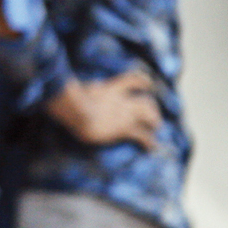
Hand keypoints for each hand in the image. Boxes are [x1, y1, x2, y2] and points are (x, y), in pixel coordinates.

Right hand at [45, 71, 161, 150]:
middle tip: (153, 115)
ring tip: (156, 127)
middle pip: (146, 101)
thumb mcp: (78, 90)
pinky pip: (142, 136)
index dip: (143, 81)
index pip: (133, 79)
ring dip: (154, 122)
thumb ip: (83, 89)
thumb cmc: (71, 100)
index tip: (149, 84)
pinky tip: (152, 148)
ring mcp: (125, 114)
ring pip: (149, 116)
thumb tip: (74, 89)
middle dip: (152, 107)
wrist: (78, 111)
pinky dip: (149, 142)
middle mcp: (123, 100)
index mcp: (112, 88)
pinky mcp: (124, 129)